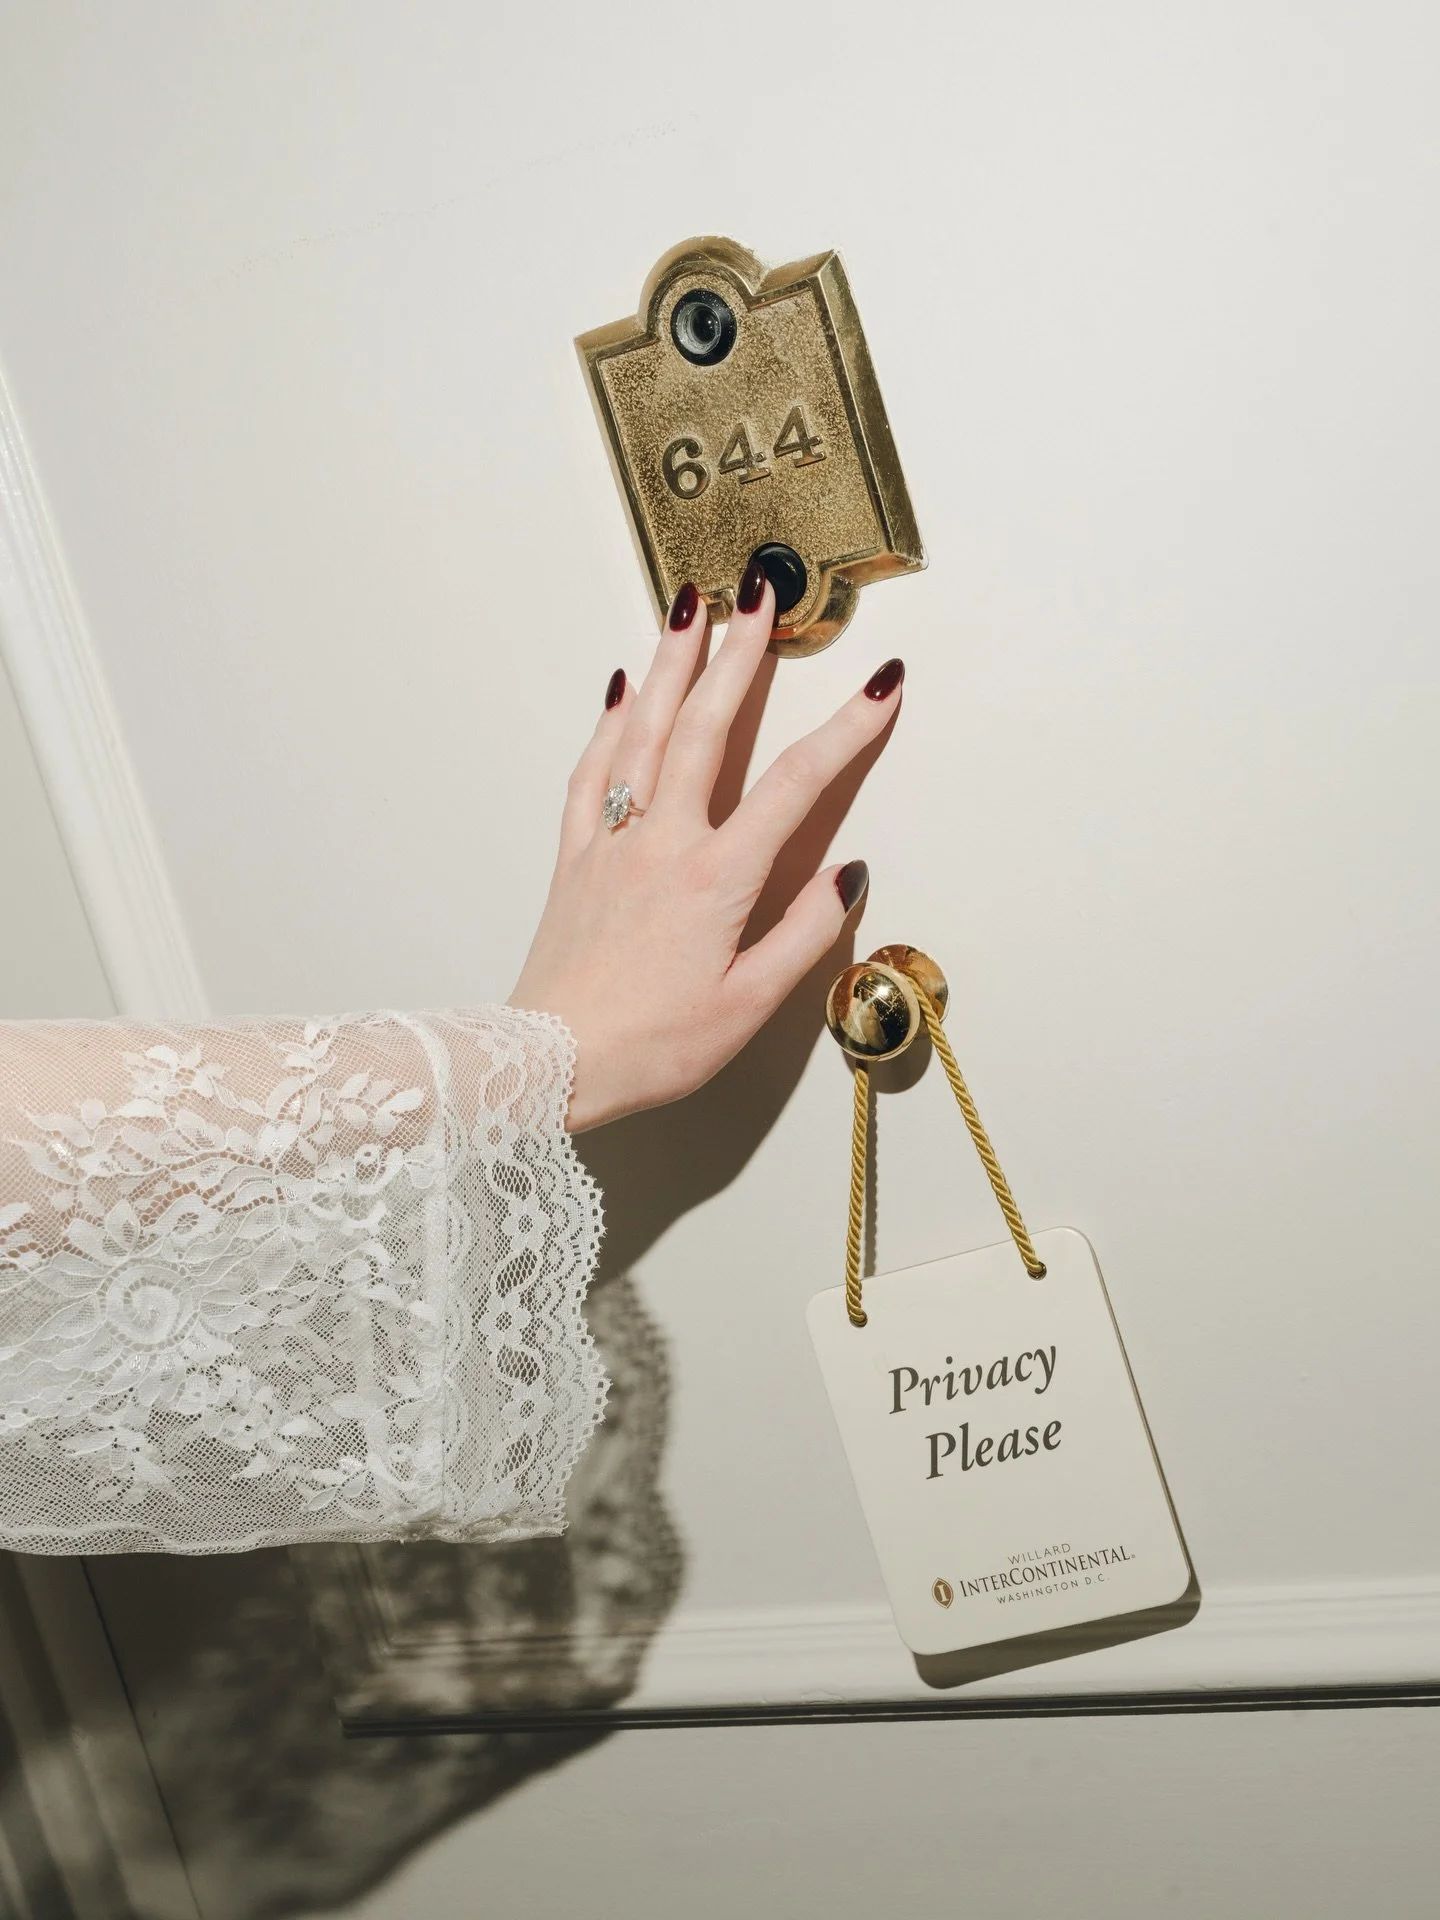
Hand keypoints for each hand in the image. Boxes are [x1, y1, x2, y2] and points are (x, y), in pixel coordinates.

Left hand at [508, 556, 904, 1131]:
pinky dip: (607, 724)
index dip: (847, 729)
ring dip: (670, 664)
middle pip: (705, 728)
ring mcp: (611, 843)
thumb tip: (849, 874)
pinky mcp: (573, 858)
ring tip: (689, 606)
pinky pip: (589, 773)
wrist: (548, 1065)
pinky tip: (619, 690)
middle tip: (761, 593)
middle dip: (739, 655)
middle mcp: (662, 843)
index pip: (795, 785)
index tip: (883, 683)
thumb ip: (805, 933)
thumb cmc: (653, 1046)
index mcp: (717, 879)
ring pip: (642, 733)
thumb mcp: (749, 1005)